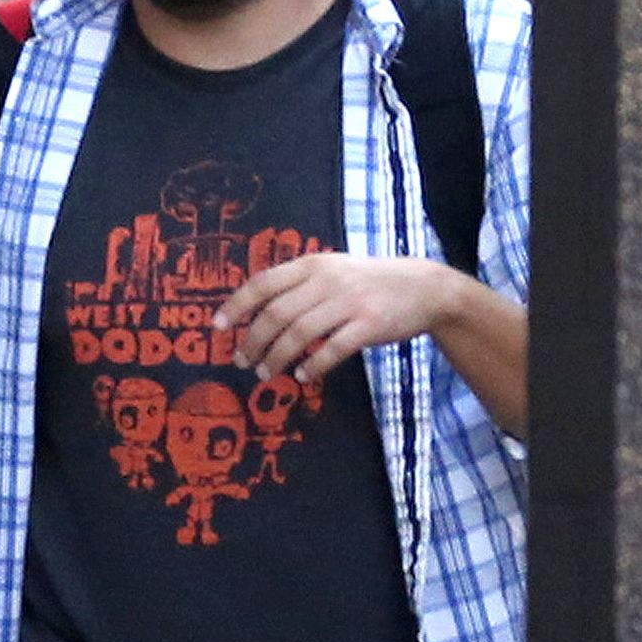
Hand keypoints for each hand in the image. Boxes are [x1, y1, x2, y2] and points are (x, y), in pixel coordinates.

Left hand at [221, 253, 457, 387]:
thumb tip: (258, 311)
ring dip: (277, 358)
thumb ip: (299, 285)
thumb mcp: (333, 270)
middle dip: (253, 341)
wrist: (423, 287)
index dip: (237, 305)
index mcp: (312, 265)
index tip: (218, 326)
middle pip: (276, 314)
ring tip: (265, 373)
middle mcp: (327, 281)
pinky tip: (303, 376)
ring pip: (299, 334)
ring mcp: (348, 303)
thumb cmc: (369, 281)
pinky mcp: (369, 325)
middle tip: (242, 361)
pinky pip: (332, 349)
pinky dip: (313, 365)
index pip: (263, 283)